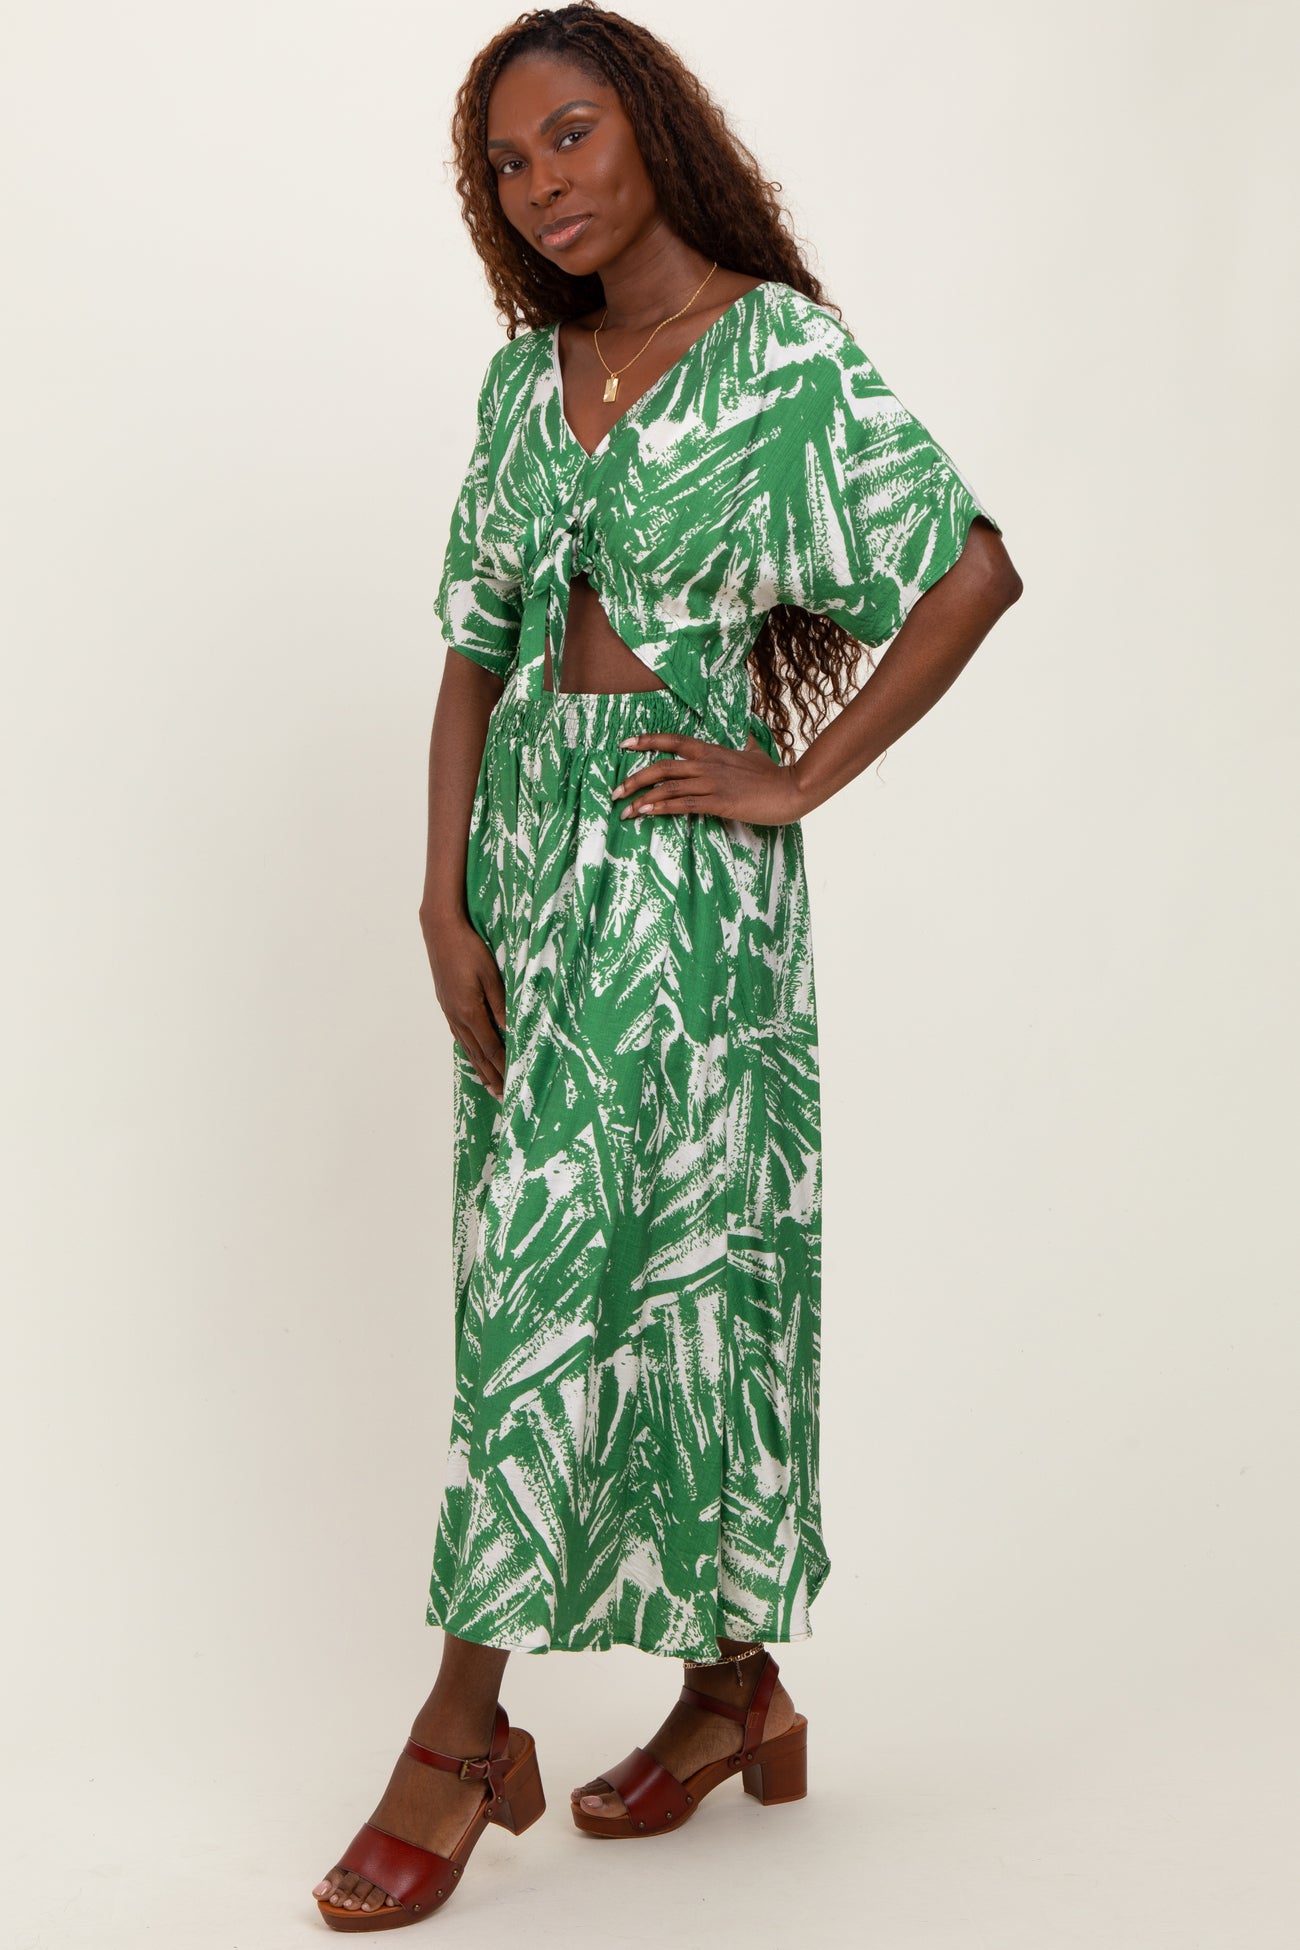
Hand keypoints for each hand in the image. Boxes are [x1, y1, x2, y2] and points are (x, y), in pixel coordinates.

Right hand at [423, 911, 506, 1099]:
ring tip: (488, 1084)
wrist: (440, 930)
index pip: (490, 1047)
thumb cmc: (470, 948)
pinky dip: (468, 1050)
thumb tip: (510, 1030)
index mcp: (469, 1011)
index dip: (502, 1066)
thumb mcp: (491, 975)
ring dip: (479, 1067)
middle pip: (477, 1053)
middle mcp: (457, 1016)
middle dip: (491, 1075)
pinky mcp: (446, 1003)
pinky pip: (458, 1034)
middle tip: (502, 1096)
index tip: (513, 1083)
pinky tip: (471, 1054)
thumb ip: (501, 1003)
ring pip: (466, 1046)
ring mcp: (449, 1010)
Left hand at [611, 731, 804, 825]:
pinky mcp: (719, 802)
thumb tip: (744, 737)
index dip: (647, 741)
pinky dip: (662, 808)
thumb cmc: (773, 774)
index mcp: (712, 750)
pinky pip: (683, 804)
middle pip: (661, 766)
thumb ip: (744, 744)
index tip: (625, 744)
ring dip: (642, 799)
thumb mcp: (755, 753)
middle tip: (616, 792)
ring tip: (625, 811)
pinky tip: (646, 813)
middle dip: (634, 779)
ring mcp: (712, 783)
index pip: (673, 740)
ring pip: (668, 787)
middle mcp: (707, 764)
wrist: (792, 788)